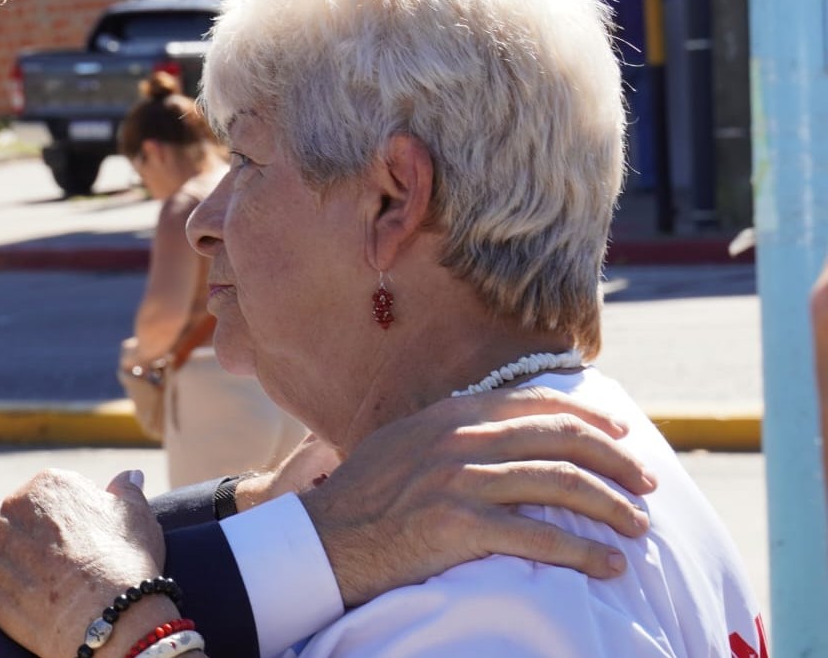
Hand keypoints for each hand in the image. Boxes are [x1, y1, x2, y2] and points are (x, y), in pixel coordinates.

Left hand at [0, 469, 173, 656]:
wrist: (108, 619)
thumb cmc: (127, 566)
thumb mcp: (137, 518)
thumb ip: (126, 492)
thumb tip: (128, 476)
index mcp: (49, 483)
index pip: (50, 499)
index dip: (67, 526)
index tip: (81, 547)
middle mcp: (13, 504)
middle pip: (21, 522)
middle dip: (37, 543)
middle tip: (62, 571)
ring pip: (0, 549)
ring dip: (16, 565)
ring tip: (44, 589)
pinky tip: (24, 602)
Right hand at [299, 387, 656, 607]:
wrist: (321, 540)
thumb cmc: (363, 497)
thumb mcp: (404, 443)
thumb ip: (451, 431)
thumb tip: (497, 430)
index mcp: (450, 414)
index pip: (536, 403)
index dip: (588, 416)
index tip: (622, 434)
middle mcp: (459, 439)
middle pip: (560, 439)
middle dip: (615, 460)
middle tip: (647, 483)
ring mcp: (459, 481)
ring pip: (559, 484)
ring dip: (610, 506)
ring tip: (638, 526)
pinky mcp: (458, 526)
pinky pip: (537, 536)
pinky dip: (582, 552)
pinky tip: (608, 564)